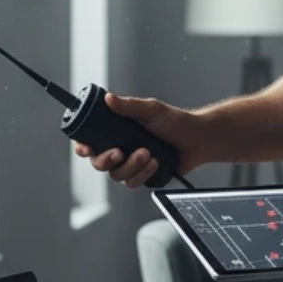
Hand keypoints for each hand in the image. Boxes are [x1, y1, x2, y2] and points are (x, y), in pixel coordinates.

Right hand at [72, 92, 207, 188]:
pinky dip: (143, 174)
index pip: (91, 141)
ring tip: (148, 154)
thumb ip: (130, 106)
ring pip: (116, 175)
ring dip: (131, 166)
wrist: (198, 140)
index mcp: (118, 132)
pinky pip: (133, 183)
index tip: (87, 148)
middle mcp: (121, 148)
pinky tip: (155, 163)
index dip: (83, 147)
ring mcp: (131, 164)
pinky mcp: (143, 176)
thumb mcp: (152, 109)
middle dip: (107, 160)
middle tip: (120, 153)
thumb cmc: (176, 122)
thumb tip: (108, 98)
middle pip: (99, 162)